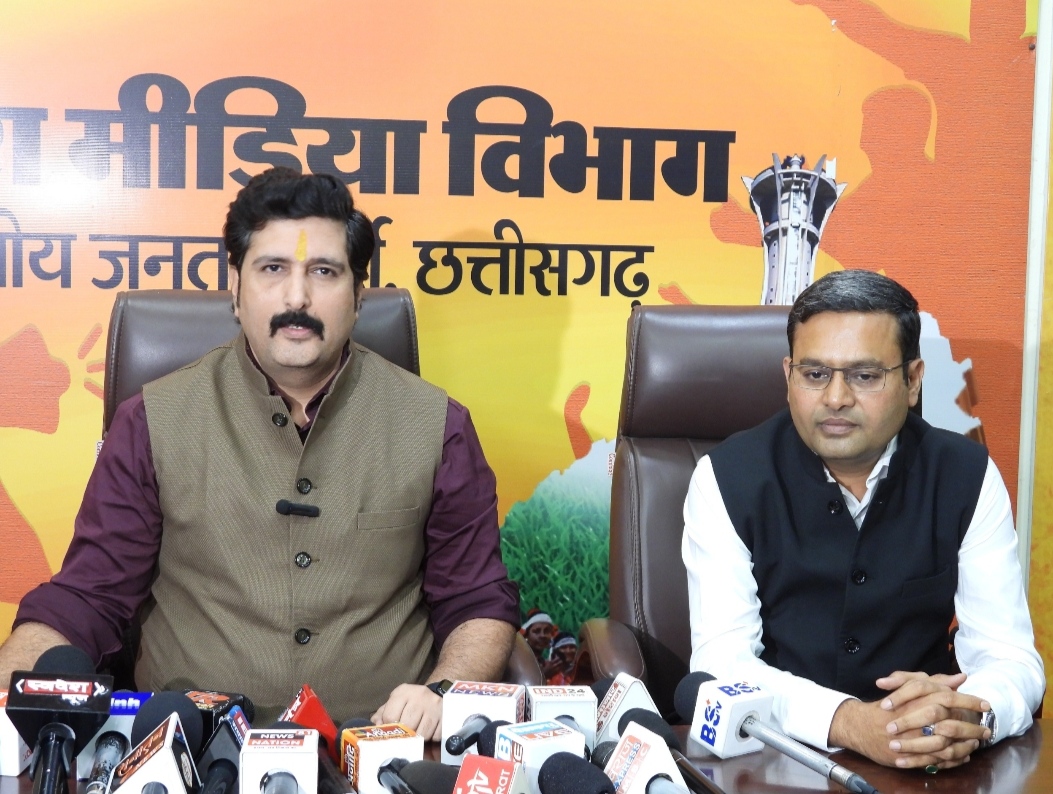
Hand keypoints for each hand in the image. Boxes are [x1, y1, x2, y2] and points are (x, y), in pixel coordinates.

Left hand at [370, 683, 442, 740]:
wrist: (437, 693)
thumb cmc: (412, 701)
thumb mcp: (397, 701)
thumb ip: (383, 713)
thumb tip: (375, 724)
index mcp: (403, 692)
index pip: (390, 716)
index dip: (389, 727)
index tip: (393, 730)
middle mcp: (419, 696)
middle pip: (407, 726)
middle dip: (405, 735)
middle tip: (406, 736)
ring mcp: (434, 705)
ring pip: (422, 734)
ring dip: (418, 738)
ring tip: (417, 734)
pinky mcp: (445, 715)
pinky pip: (435, 735)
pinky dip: (431, 738)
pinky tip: (429, 731)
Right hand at [829, 672, 990, 769]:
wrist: (861, 725)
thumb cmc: (889, 706)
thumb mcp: (911, 688)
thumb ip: (936, 682)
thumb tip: (961, 678)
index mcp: (916, 699)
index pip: (947, 697)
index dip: (968, 701)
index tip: (986, 705)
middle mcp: (915, 718)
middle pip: (950, 723)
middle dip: (971, 727)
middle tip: (987, 729)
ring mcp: (912, 738)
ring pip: (946, 744)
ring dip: (964, 745)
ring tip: (976, 744)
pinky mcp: (909, 754)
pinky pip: (937, 759)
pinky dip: (953, 759)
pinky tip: (963, 755)